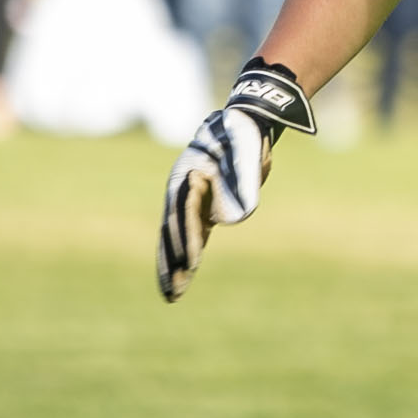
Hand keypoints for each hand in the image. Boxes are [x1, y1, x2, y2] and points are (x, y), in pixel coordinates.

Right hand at [158, 61, 317, 300]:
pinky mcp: (201, 206)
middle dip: (172, 261)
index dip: (186, 239)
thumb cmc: (245, 137)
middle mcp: (183, 188)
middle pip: (173, 229)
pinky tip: (183, 276)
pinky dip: (186, 255)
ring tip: (171, 294)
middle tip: (171, 292)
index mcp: (190, 174)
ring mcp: (189, 198)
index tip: (189, 264)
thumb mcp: (246, 152)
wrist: (245, 122)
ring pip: (177, 236)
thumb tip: (233, 220)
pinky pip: (189, 235)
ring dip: (174, 264)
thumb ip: (241, 180)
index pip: (185, 212)